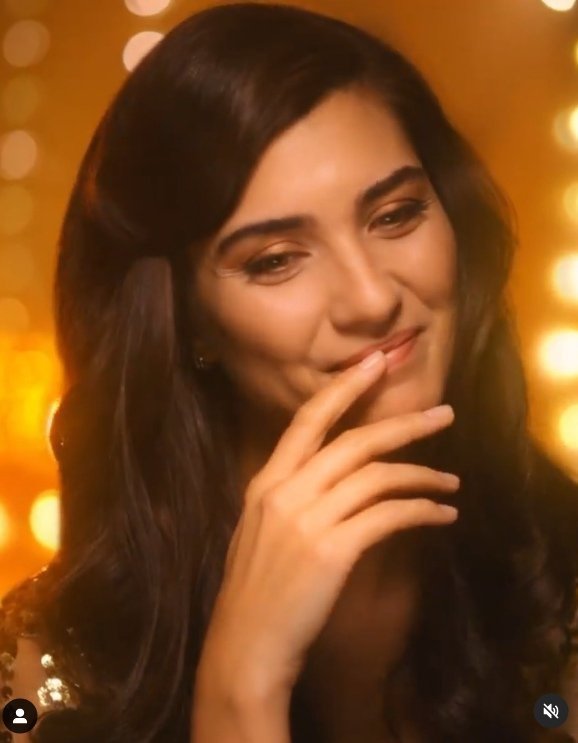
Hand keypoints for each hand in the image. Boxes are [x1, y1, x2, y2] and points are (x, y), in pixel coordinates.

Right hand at [198, 351, 459, 702]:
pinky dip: (421, 511)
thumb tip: (339, 481)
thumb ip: (293, 499)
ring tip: (450, 482)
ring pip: (377, 475)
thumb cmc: (254, 593)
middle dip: (405, 423)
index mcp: (265, 483)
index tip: (376, 363)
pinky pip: (388, 515)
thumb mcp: (261, 532)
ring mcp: (307, 519)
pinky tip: (442, 515)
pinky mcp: (332, 551)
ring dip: (422, 474)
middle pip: (355, 441)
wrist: (244, 647)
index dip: (345, 388)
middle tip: (443, 413)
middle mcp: (285, 491)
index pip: (308, 420)